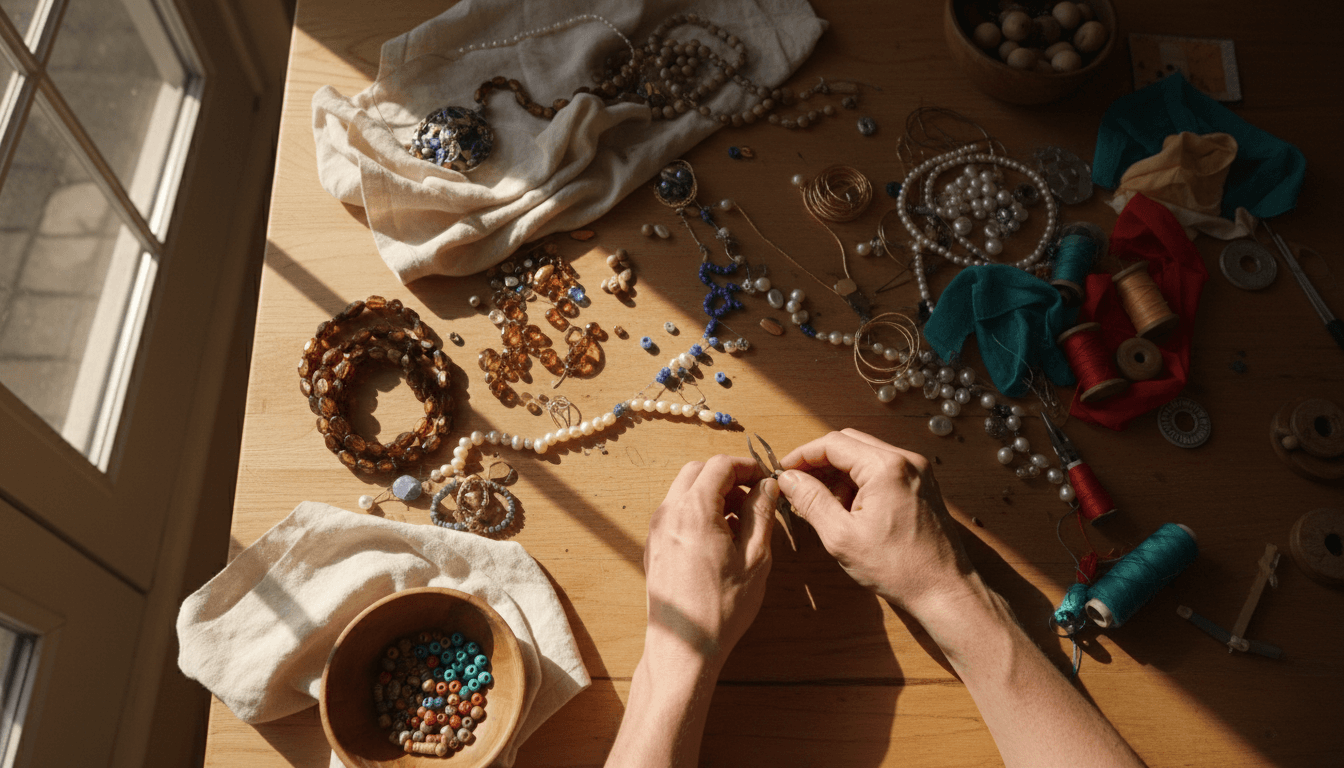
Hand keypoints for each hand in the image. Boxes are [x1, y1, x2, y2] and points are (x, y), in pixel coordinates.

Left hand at [643, 455, 775, 671]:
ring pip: (684, 491)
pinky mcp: (654, 547)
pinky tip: (720, 539)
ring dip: (713, 494)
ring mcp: (656, 530)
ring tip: (741, 522)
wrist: (684, 646)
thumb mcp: (755, 558)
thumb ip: (762, 514)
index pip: (719, 465)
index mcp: (694, 511)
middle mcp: (668, 514)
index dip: (746, 466)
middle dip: (728, 477)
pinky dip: (698, 512)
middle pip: (697, 472)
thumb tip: (768, 486)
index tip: (765, 479)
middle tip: (754, 496)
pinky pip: (676, 513)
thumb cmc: (722, 607)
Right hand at [777, 429, 976, 620]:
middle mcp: (906, 461)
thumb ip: (811, 501)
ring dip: (839, 475)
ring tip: (823, 506)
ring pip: (865, 458)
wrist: (945, 591)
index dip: (802, 455)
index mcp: (886, 467)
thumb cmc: (898, 568)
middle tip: (797, 486)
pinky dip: (860, 484)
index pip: (833, 443)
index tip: (783, 472)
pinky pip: (882, 472)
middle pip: (850, 445)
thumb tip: (788, 479)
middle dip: (820, 464)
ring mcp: (918, 472)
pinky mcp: (921, 486)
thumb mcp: (842, 536)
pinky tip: (847, 510)